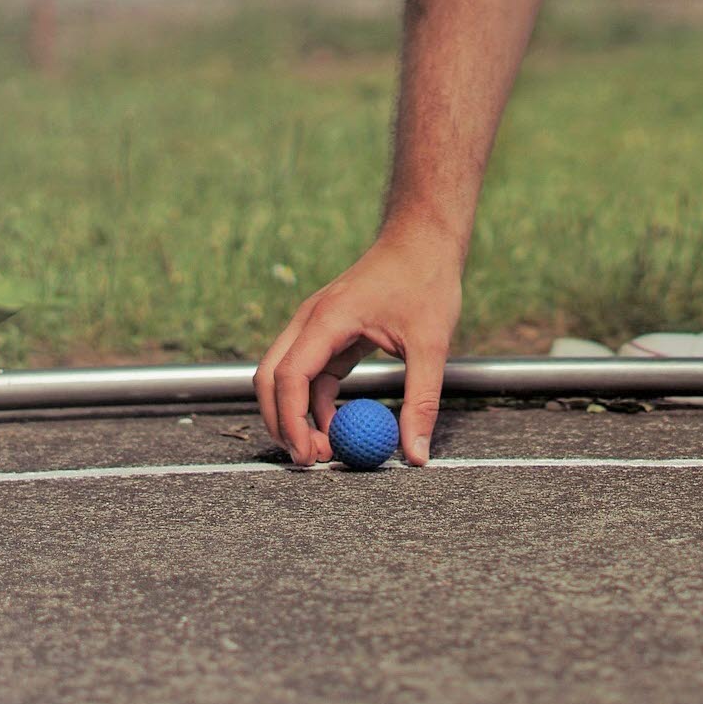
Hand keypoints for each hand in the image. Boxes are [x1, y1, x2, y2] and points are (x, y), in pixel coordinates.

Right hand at [254, 228, 462, 465]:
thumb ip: (421, 401)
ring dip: (296, 416)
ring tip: (327, 450)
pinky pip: (309, 374)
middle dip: (281, 423)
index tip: (309, 456)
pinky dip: (315, 403)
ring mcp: (315, 327)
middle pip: (271, 378)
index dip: (292, 421)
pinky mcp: (328, 334)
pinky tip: (339, 426)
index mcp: (328, 319)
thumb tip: (416, 455)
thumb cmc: (426, 282)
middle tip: (310, 461)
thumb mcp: (431, 345)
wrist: (423, 241)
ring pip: (285, 378)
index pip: (291, 376)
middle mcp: (310, 322)